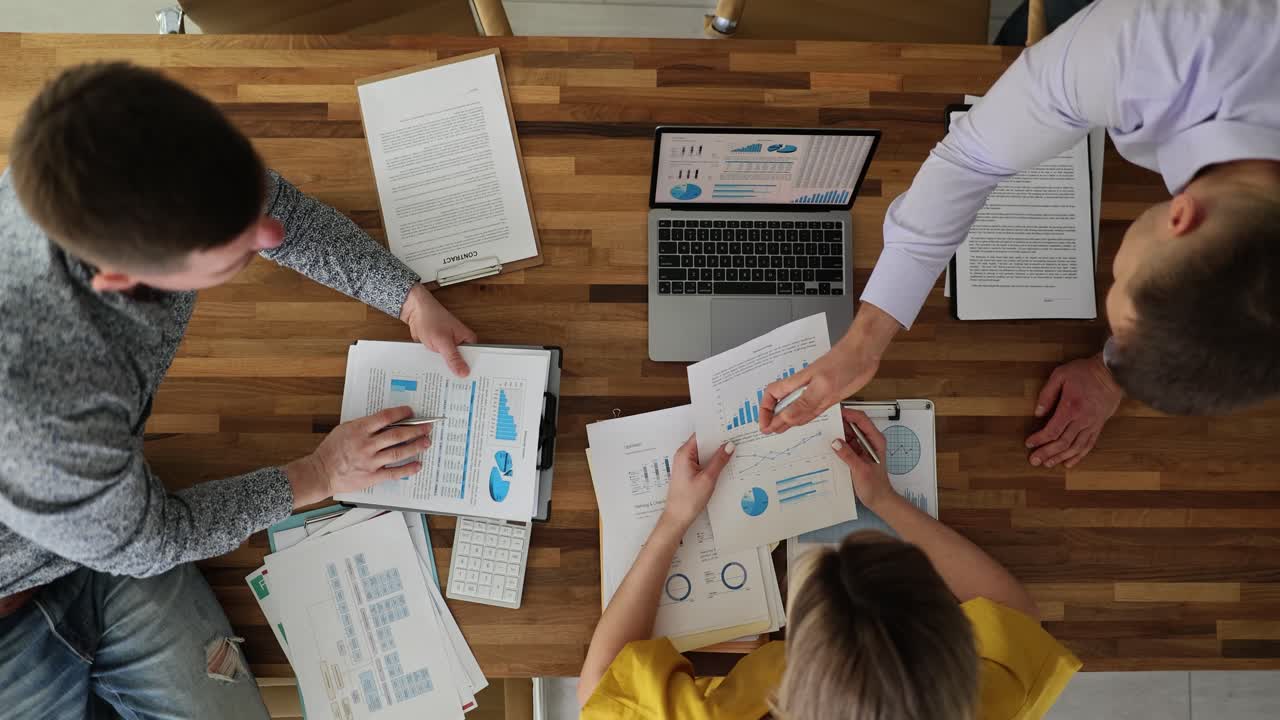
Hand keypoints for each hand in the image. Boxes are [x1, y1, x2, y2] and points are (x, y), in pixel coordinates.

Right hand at [285, 406, 431, 506]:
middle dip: (415, 429)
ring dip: (415, 446)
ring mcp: (370, 461)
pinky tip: (418, 464)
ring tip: (426, 442)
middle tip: (427, 427)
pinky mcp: (372, 476)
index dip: (401, 413)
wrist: (320, 472)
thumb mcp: (345, 429)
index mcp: (359, 429)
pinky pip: (394, 472)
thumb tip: (385, 421)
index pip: (385, 417)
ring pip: (399, 452)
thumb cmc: (331, 450)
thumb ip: (364, 425)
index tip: (411, 412)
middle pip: (397, 434)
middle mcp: (367, 445)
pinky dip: (408, 469)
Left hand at [400, 284, 477, 377]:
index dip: (472, 371)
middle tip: (457, 389)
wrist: (414, 312)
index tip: (470, 385)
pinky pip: (441, 362)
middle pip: (463, 364)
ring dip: (446, 371)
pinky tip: (435, 376)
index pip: (474, 359)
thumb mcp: (442, 340)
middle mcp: (461, 344)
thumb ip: (453, 357)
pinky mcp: (440, 350)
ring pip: (450, 364)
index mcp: (468, 340)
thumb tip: (464, 372)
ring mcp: (450, 348)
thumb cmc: (430, 319)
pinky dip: (437, 367)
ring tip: (445, 385)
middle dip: (458, 374)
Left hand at [658, 435, 735, 531]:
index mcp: (684, 453)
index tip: (730, 427)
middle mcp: (683, 456)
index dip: (715, 431)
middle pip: (703, 443)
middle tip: (736, 439)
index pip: (701, 435)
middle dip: (718, 442)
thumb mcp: (708, 478)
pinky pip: (703, 463)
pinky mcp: (689, 473)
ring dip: (716, 453)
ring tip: (734, 450)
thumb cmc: (689, 499)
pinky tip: (725, 464)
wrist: (677, 518)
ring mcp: (686, 465)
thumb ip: (719, 461)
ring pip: (704, 454)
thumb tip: (729, 445)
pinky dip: (713, 463)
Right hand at [758, 340, 878, 434]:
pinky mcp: (828, 395)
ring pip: (795, 408)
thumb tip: (784, 419)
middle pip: (781, 403)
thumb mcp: (822, 386)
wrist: (865, 352)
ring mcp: (816, 392)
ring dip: (787, 419)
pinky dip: (804, 418)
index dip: (765, 411)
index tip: (765, 425)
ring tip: (779, 431)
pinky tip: (802, 423)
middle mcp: (803, 388)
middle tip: (769, 432)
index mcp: (797, 383)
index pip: (772, 395)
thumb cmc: (844, 362)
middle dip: (773, 418)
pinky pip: (811, 409)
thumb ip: (804, 403)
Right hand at [828, 409, 892, 508]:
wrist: (879, 499)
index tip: (834, 413)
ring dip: (836, 432)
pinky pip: (844, 443)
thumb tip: (835, 442)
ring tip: (821, 430)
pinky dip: (836, 442)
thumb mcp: (861, 471)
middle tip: (823, 421)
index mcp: (875, 440)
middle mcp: (869, 441)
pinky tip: (826, 443)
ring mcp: (861, 447)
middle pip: (853, 424)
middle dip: (839, 421)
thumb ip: (849, 456)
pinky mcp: (855, 453)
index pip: (862, 420)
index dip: (849, 413)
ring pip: (847, 433)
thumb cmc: (875, 486)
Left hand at [1026, 353, 1122, 468]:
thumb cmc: (1084, 372)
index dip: (1039, 439)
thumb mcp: (1060, 375)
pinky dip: (1078, 456)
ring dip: (1060, 457)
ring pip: (1075, 447)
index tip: (1029, 444)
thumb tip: (1037, 413)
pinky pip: (1089, 445)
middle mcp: (1082, 420)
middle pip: (1063, 443)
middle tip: (1034, 461)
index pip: (1053, 430)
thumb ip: (1047, 394)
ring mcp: (1092, 424)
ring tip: (1048, 464)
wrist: (1112, 373)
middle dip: (1047, 453)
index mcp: (1070, 407)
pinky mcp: (1099, 426)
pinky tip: (1069, 463)